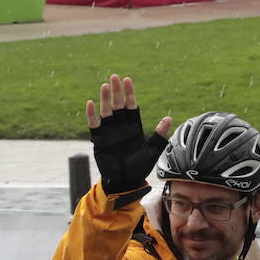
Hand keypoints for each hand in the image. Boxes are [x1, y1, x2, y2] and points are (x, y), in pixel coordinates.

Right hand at [86, 74, 171, 193]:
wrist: (125, 182)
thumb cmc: (139, 168)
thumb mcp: (152, 151)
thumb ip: (159, 135)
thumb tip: (169, 119)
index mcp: (134, 126)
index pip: (131, 105)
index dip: (129, 93)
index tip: (128, 80)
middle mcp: (121, 126)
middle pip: (117, 105)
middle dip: (116, 91)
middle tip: (114, 77)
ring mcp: (109, 132)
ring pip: (106, 112)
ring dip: (105, 99)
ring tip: (105, 86)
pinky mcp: (99, 140)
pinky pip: (94, 125)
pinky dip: (92, 115)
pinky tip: (90, 103)